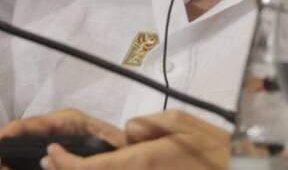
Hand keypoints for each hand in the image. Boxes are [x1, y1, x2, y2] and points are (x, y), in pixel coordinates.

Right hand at [0, 108, 125, 160]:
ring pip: (25, 161)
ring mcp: (58, 151)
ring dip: (15, 168)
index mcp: (68, 123)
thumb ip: (81, 155)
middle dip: (6, 161)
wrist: (140, 162)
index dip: (2, 137)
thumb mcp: (107, 147)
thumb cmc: (129, 150)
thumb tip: (48, 156)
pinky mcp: (59, 162)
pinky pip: (38, 166)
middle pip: (20, 145)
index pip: (26, 125)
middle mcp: (59, 134)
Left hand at [43, 110, 229, 169]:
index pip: (89, 168)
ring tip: (70, 166)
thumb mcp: (181, 122)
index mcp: (142, 161)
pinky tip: (105, 168)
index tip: (52, 153)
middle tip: (51, 162)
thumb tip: (128, 132)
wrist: (236, 168)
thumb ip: (147, 125)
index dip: (64, 163)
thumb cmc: (213, 149)